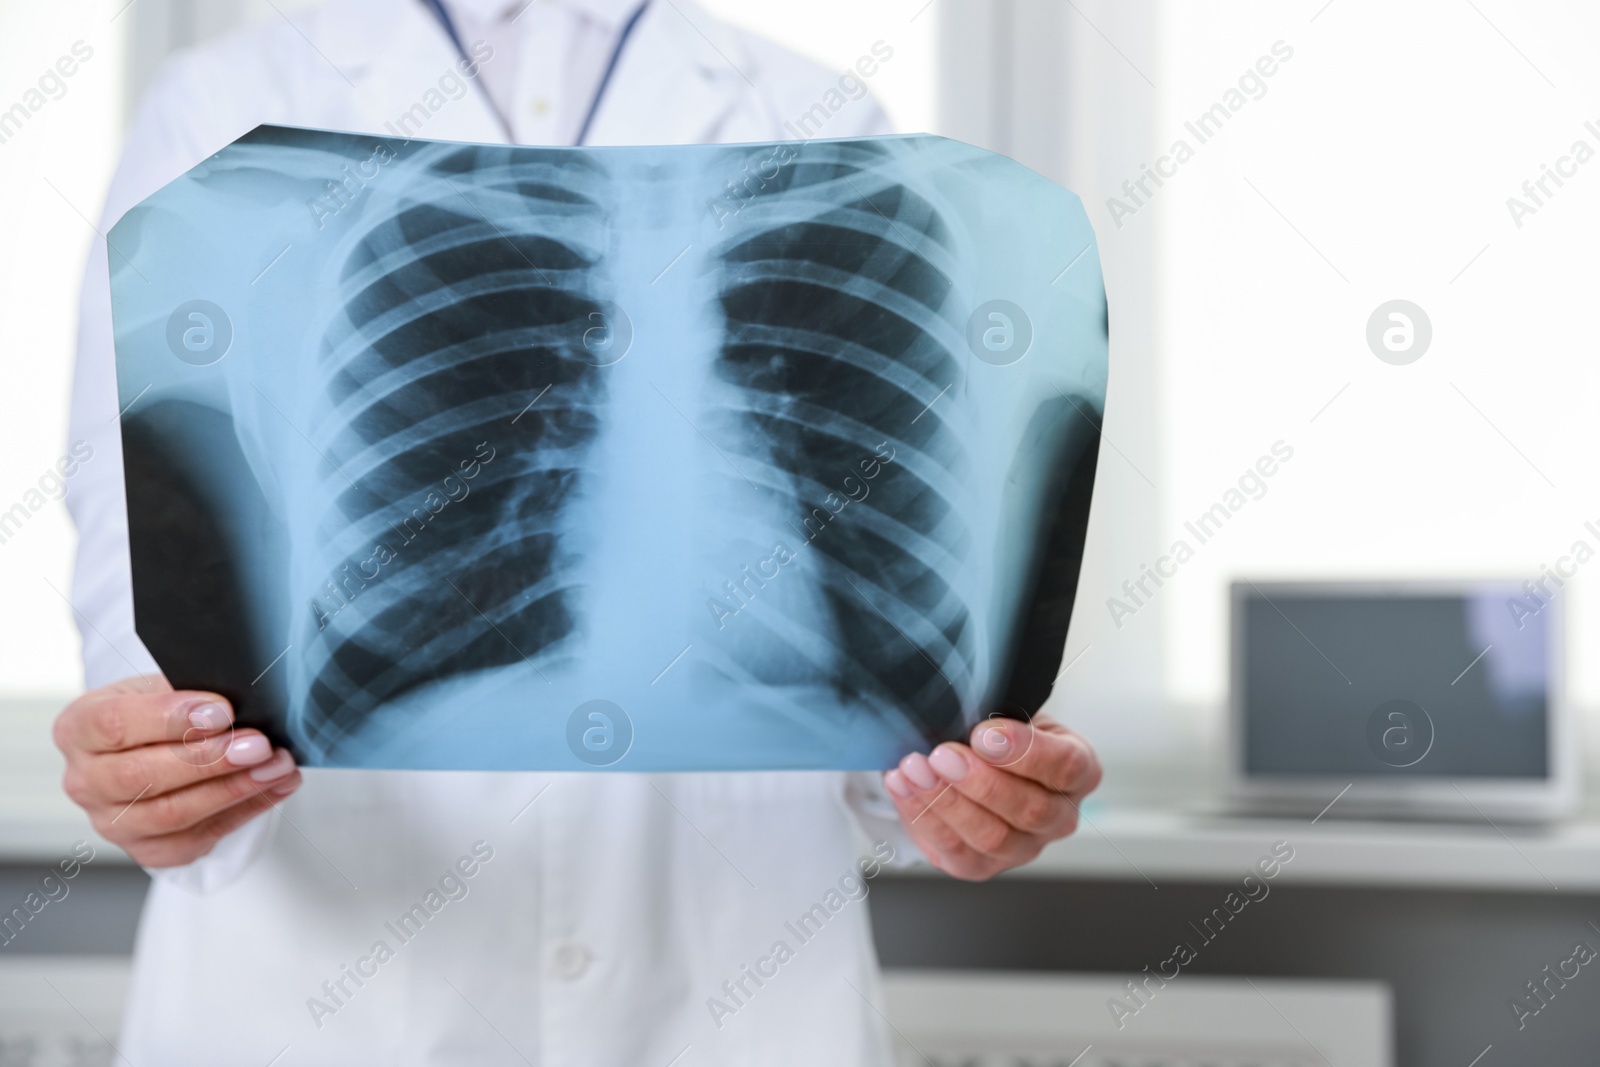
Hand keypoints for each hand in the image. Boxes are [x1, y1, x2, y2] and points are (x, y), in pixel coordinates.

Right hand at [53, 675, 300, 867]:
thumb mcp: (163, 685)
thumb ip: (190, 690)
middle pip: (142, 777)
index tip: (223, 711)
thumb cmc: (160, 710)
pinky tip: (276, 787)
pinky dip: (245, 811)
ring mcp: (112, 822)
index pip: (115, 725)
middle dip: (210, 760)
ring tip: (277, 765)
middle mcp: (85, 781)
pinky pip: (197, 838)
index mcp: (79, 728)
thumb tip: (240, 698)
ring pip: (172, 814)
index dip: (170, 718)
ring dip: (234, 789)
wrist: (156, 744)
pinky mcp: (147, 849)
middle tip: (259, 745)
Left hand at [884, 713, 1100, 880]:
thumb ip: (996, 712)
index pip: (1065, 766)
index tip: (983, 733)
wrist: (973, 760)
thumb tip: (963, 712)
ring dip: (946, 800)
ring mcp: (1023, 848)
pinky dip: (922, 815)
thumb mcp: (1009, 710)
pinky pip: (954, 849)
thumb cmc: (998, 733)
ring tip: (914, 768)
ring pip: (991, 836)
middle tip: (943, 754)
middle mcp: (1059, 817)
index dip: (1025, 751)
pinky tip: (903, 785)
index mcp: (1078, 771)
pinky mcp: (982, 866)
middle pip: (1030, 809)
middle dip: (980, 780)